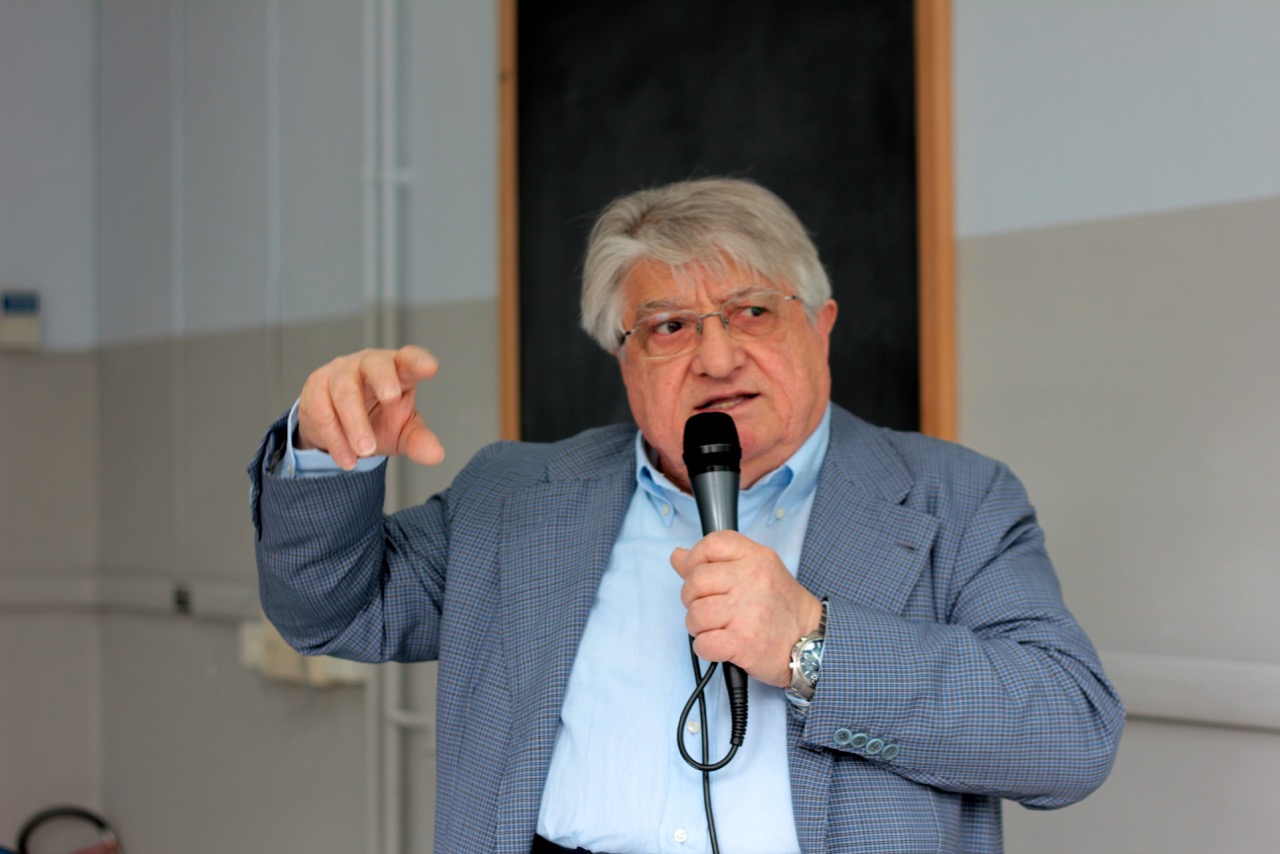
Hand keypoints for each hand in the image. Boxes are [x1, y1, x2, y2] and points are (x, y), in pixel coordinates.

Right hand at [296, 345, 444, 469]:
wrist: (337, 427)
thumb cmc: (377, 418)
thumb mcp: (401, 432)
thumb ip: (418, 440)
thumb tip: (436, 455)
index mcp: (397, 369)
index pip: (409, 359)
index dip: (418, 361)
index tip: (430, 368)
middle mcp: (369, 364)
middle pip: (375, 364)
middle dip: (384, 378)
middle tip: (391, 397)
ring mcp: (340, 373)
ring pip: (345, 392)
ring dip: (356, 423)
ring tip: (366, 451)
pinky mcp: (316, 388)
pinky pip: (322, 411)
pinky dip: (335, 438)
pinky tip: (347, 458)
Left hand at [671, 530, 822, 686]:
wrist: (810, 640)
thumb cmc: (780, 606)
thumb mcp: (756, 571)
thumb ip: (716, 562)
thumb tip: (678, 556)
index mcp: (756, 557)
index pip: (711, 544)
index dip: (695, 560)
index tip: (700, 576)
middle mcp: (752, 580)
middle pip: (695, 581)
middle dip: (693, 598)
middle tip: (709, 607)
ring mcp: (747, 611)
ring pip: (695, 614)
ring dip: (699, 626)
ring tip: (717, 627)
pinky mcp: (743, 642)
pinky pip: (702, 643)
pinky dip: (706, 648)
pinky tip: (721, 645)